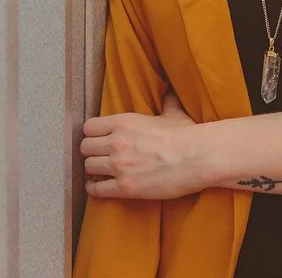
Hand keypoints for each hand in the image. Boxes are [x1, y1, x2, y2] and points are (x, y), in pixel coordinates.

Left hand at [80, 90, 203, 199]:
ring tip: (99, 171)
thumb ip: (166, 102)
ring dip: (93, 170)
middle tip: (98, 155)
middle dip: (91, 152)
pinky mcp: (125, 187)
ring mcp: (119, 166)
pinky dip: (95, 189)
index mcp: (124, 121)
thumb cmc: (186, 135)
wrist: (196, 157)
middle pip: (85, 147)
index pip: (89, 127)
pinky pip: (97, 189)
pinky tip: (98, 186)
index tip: (98, 138)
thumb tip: (170, 91)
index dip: (92, 133)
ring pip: (88, 167)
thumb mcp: (173, 113)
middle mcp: (117, 142)